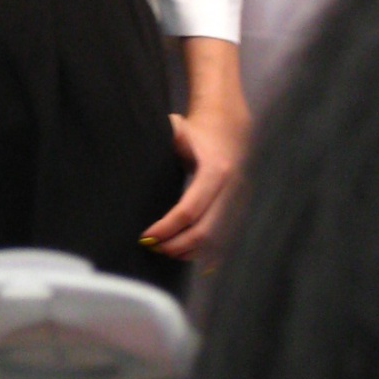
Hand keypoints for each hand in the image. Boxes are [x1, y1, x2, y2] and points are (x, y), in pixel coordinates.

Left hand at [143, 97, 248, 262]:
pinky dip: (202, 251)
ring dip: (188, 251)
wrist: (231, 129)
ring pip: (215, 242)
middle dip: (176, 245)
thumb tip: (137, 147)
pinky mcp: (240, 211)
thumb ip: (164, 136)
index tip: (146, 235)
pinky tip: (182, 251)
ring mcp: (239, 202)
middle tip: (152, 247)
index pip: (189, 211)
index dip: (167, 228)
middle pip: (204, 232)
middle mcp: (232, 190)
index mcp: (216, 170)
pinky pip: (222, 241)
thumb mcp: (180, 127)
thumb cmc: (198, 131)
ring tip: (163, 250)